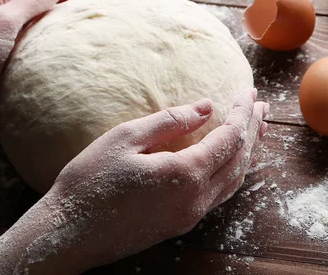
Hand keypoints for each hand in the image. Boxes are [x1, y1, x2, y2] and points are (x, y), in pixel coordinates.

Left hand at [0, 0, 114, 135]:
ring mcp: (12, 32)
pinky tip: (80, 36)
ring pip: (49, 14)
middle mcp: (7, 9)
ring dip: (74, 10)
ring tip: (101, 10)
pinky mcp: (15, 54)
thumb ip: (31, 1)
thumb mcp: (0, 21)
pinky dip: (64, 33)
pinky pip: (45, 37)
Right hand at [0, 89, 268, 274]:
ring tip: (255, 130)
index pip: (229, 138)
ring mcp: (191, 215)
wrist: (66, 235)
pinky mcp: (181, 224)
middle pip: (239, 159)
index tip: (249, 93)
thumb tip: (205, 107)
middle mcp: (196, 198)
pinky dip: (232, 172)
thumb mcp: (125, 138)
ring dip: (247, 152)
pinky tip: (230, 161)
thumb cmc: (89, 182)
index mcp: (185, 174)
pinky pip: (220, 194)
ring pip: (233, 180)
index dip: (242, 113)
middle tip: (261, 107)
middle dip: (252, 130)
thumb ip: (170, 121)